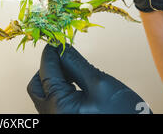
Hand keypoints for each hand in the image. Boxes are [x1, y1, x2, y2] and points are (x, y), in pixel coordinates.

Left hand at [27, 44, 151, 113]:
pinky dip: (59, 91)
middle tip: (63, 56)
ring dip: (54, 80)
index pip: (46, 71)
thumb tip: (63, 48)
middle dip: (48, 69)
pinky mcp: (64, 120)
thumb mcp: (100, 83)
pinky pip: (53, 104)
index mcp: (59, 107)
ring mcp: (57, 119)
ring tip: (72, 71)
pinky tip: (73, 84)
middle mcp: (53, 116)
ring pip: (45, 95)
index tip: (56, 42)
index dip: (51, 53)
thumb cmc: (124, 116)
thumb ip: (77, 63)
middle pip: (38, 85)